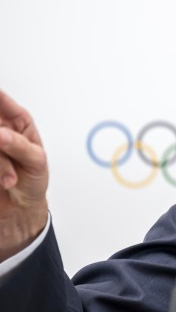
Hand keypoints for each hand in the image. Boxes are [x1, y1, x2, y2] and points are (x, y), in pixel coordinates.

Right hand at [0, 91, 48, 261]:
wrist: (19, 210)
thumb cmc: (32, 180)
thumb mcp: (36, 161)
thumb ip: (20, 145)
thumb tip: (2, 134)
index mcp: (17, 122)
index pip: (2, 101)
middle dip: (3, 142)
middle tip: (5, 147)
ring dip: (1, 165)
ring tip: (9, 180)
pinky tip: (2, 182)